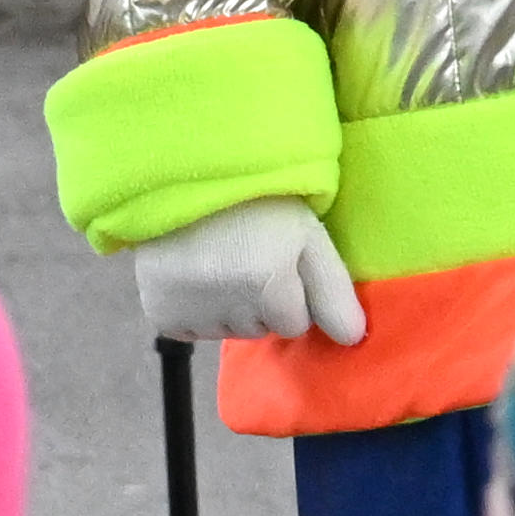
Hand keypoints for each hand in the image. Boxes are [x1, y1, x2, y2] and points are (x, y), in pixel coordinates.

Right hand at [126, 197, 363, 350]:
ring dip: (227, 306)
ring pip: (227, 330)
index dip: (290, 291)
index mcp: (270, 284)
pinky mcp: (161, 314)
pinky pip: (189, 330)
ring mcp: (193, 314)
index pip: (296, 324)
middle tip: (245, 253)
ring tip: (216, 258)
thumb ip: (333, 289)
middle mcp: (231, 307)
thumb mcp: (306, 233)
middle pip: (261, 328)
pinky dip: (192, 311)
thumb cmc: (255, 199)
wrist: (179, 174)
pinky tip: (191, 274)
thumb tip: (353, 341)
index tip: (276, 256)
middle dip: (259, 301)